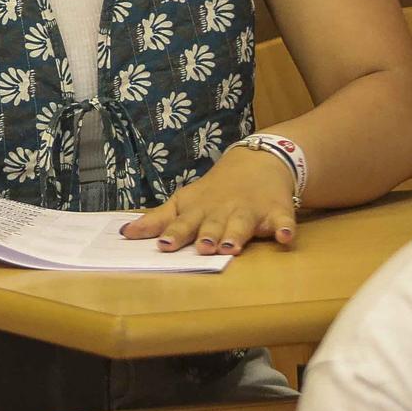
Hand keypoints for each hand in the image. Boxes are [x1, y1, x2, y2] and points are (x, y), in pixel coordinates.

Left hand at [120, 144, 298, 255]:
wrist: (257, 163)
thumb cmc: (213, 192)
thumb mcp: (183, 202)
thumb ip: (157, 220)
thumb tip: (124, 234)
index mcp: (198, 210)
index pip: (182, 223)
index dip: (173, 233)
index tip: (163, 245)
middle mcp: (222, 211)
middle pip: (213, 224)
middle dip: (206, 235)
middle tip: (202, 247)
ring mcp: (250, 211)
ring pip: (242, 224)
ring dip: (237, 234)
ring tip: (232, 247)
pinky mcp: (277, 212)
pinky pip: (283, 221)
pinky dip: (285, 228)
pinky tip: (286, 237)